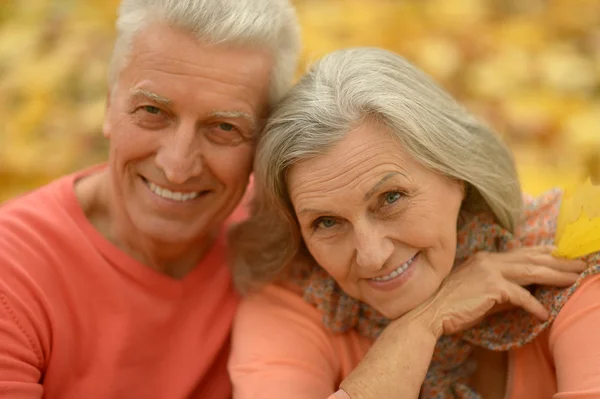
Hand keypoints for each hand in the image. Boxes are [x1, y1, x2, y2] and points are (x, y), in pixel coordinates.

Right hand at [413, 245, 586, 337]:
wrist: (431, 312)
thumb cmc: (453, 306)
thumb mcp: (479, 292)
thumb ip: (501, 288)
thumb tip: (525, 293)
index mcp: (484, 259)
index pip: (519, 252)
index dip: (542, 252)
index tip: (559, 253)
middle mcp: (488, 260)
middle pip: (530, 258)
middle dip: (557, 262)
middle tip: (578, 264)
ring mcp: (489, 271)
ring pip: (530, 271)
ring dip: (555, 275)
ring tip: (573, 279)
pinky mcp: (491, 287)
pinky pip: (520, 295)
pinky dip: (534, 305)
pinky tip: (544, 313)